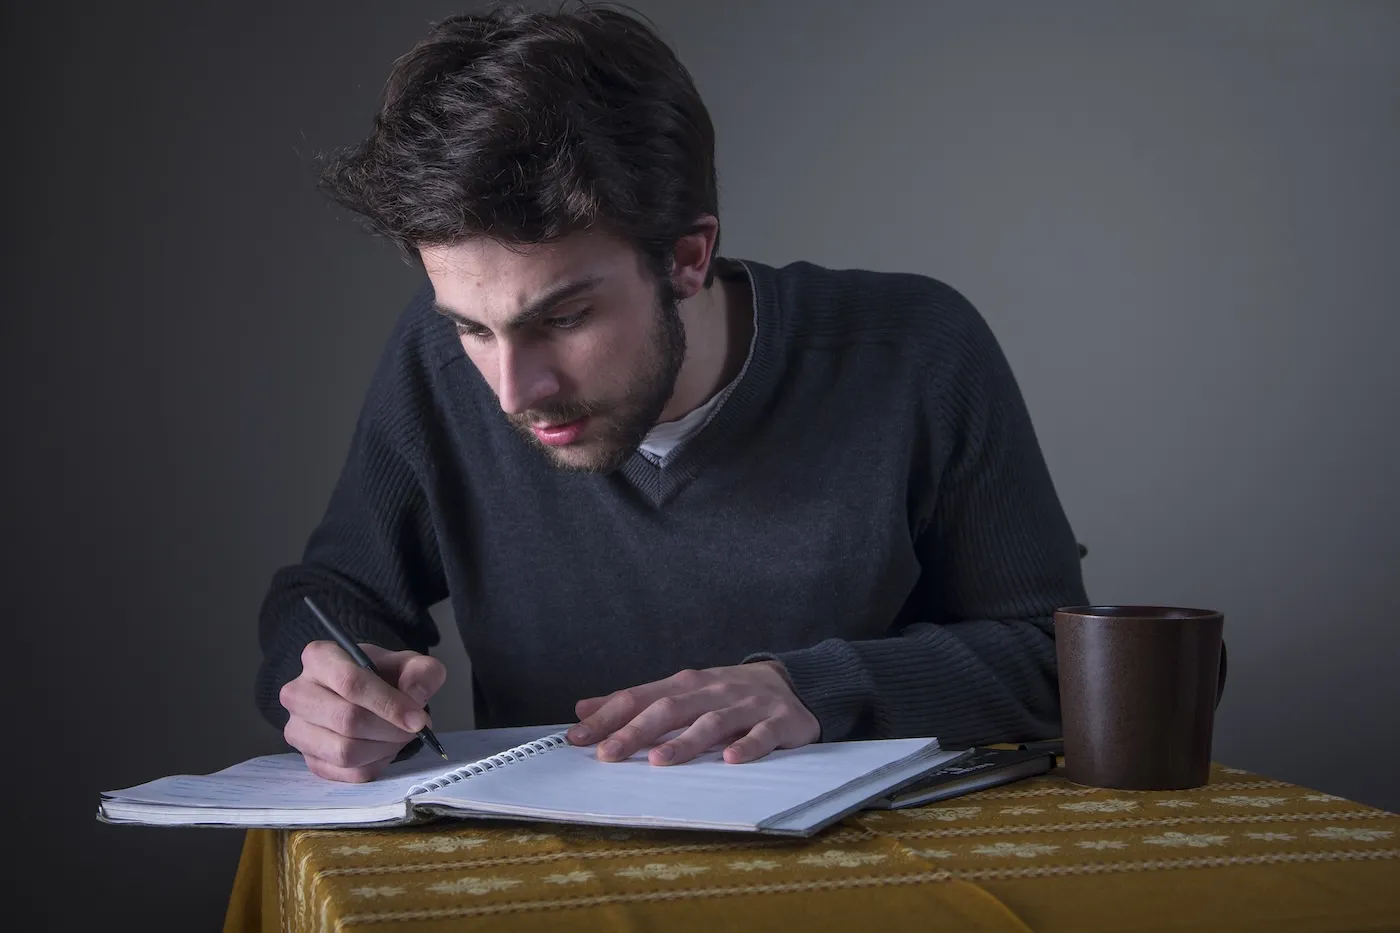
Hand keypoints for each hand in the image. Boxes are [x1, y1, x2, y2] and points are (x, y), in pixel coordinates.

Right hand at [279, 641, 445, 782]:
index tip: (418, 719)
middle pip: (347, 720)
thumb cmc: (383, 675)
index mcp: (319, 658)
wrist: (366, 695)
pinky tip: (384, 749)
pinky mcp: (308, 759)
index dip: (388, 704)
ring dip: (383, 749)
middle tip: (414, 728)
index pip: (350, 683)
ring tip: (399, 737)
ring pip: (344, 752)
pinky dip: (375, 765)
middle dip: (390, 729)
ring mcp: (298, 730)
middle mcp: (298, 693)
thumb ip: (421, 671)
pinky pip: (346, 773)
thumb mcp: (409, 663)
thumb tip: (415, 693)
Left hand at [567, 661, 819, 765]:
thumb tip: (583, 709)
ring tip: (658, 760)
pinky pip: (762, 735)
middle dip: (636, 731)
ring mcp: (746, 705)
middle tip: (607, 754)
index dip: (608, 717)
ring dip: (685, 741)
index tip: (577, 738)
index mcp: (685, 684)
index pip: (640, 697)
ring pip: (712, 722)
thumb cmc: (725, 694)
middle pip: (670, 709)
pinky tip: (729, 760)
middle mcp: (712, 691)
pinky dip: (746, 746)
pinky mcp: (779, 721)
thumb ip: (635, 702)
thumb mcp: (680, 692)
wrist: (790, 681)